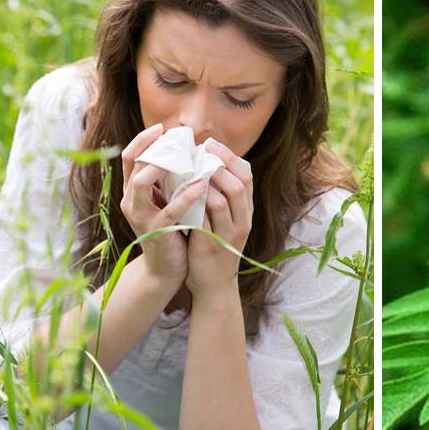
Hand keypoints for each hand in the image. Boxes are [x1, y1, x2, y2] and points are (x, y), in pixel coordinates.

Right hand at [120, 123, 203, 284]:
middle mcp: (131, 201)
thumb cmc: (171, 230)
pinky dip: (185, 196)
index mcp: (133, 191)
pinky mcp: (156, 232)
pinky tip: (202, 185)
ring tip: (185, 156)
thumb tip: (187, 151)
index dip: (144, 139)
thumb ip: (170, 180)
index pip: (130, 157)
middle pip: (135, 164)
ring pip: (141, 182)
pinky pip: (168, 210)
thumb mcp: (167, 201)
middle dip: (156, 147)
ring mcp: (140, 216)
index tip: (163, 127)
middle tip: (178, 138)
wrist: (167, 269)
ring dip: (163, 165)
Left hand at [186, 140, 253, 297]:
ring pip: (224, 198)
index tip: (212, 144)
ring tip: (191, 165)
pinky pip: (205, 217)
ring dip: (207, 179)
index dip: (230, 157)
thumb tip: (206, 166)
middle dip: (220, 162)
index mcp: (246, 212)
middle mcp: (243, 221)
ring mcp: (229, 233)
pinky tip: (181, 190)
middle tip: (202, 148)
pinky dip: (195, 201)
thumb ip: (221, 197)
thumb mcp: (225, 221)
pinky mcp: (212, 244)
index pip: (247, 177)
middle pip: (239, 183)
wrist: (214, 285)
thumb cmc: (214, 247)